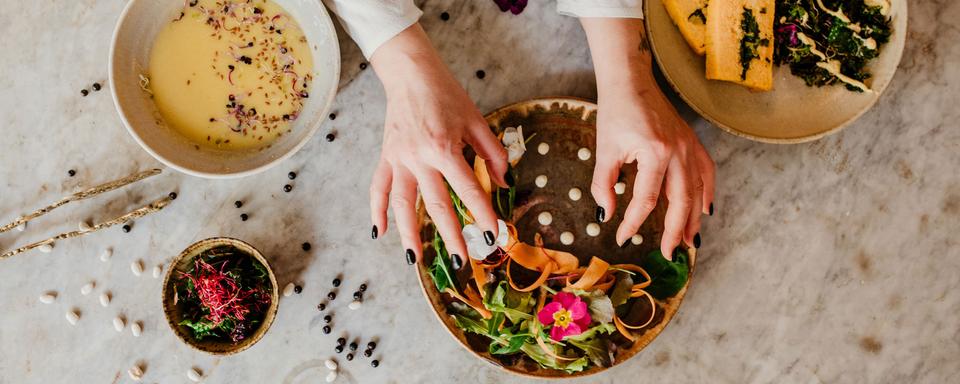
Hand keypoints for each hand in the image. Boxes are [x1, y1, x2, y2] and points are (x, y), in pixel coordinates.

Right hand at [368, 24, 508, 265]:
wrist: (411, 74)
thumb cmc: (447, 96)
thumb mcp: (476, 121)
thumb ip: (493, 153)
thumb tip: (503, 183)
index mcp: (445, 148)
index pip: (467, 190)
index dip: (483, 214)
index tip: (494, 235)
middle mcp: (419, 157)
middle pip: (435, 205)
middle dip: (450, 236)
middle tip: (462, 261)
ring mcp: (399, 159)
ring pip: (401, 203)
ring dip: (409, 234)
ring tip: (415, 259)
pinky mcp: (386, 157)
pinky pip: (378, 188)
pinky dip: (376, 211)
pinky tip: (379, 233)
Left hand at [581, 18, 714, 258]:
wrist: (631, 81)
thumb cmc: (616, 112)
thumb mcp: (604, 150)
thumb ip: (604, 185)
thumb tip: (606, 214)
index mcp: (655, 153)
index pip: (646, 200)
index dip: (633, 223)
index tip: (622, 237)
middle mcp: (678, 152)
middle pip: (680, 201)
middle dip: (673, 231)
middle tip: (667, 253)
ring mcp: (689, 146)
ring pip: (697, 190)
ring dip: (693, 218)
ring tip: (688, 241)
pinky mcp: (692, 142)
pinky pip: (706, 172)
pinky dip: (706, 192)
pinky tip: (705, 209)